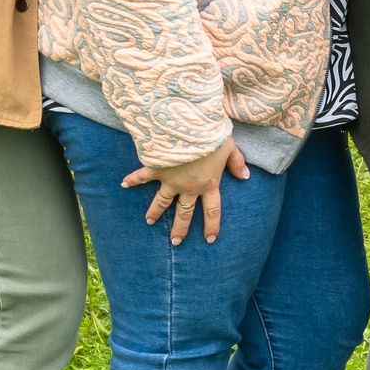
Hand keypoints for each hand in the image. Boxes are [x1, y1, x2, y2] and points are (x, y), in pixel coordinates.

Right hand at [123, 138, 247, 243]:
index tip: (209, 239)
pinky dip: (132, 180)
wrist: (189, 128)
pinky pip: (142, 176)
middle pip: (184, 212)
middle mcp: (188, 187)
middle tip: (176, 242)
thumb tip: (245, 176)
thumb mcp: (230, 148)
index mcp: (208, 184)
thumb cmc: (212, 137)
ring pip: (162, 201)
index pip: (212, 210)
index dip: (212, 225)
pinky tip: (123, 184)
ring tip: (149, 221)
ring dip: (155, 212)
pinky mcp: (156, 168)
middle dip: (180, 228)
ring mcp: (170, 180)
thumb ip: (237, 163)